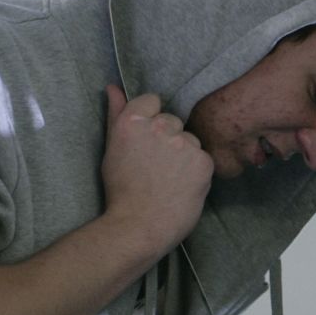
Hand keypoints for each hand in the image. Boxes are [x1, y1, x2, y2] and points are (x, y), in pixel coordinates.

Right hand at [101, 85, 212, 256]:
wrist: (138, 227)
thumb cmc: (121, 191)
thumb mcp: (112, 150)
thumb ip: (116, 114)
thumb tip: (113, 87)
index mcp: (133, 121)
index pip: (152, 100)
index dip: (149, 120)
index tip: (144, 142)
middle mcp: (160, 126)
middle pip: (172, 120)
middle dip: (167, 138)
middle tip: (155, 166)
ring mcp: (184, 143)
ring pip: (189, 140)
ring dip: (183, 154)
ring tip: (168, 179)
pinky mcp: (203, 161)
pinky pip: (202, 158)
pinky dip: (195, 171)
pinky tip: (181, 186)